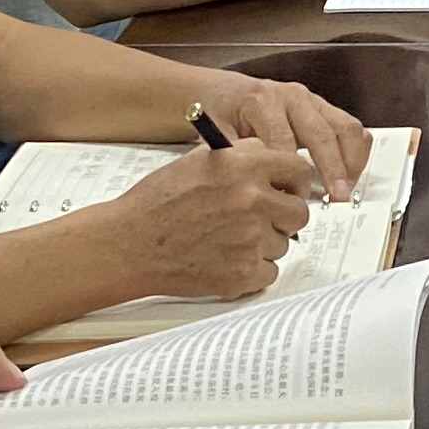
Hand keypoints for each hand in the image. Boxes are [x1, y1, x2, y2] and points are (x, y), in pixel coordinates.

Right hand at [81, 143, 306, 302]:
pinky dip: (251, 271)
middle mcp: (251, 200)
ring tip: (227, 240)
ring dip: (263, 246)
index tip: (290, 191)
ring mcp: (249, 238)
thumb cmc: (157, 203)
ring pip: (283, 245)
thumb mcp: (200, 160)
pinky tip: (225, 260)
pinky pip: (268, 273)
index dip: (295, 184)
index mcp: (244, 166)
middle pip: (299, 213)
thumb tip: (275, 160)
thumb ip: (243, 155)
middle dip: (283, 218)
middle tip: (261, 221)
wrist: (129, 243)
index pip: (299, 170)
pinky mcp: (242, 272)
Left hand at [206, 71, 369, 196]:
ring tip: (345, 190)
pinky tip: (347, 176)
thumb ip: (236, 158)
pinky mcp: (326, 109)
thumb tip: (257, 192)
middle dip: (332, 169)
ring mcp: (314, 101)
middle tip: (336, 198)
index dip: (290, 174)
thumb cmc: (222, 114)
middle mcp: (293, 97)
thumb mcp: (217, 134)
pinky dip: (356, 153)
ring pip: (346, 128)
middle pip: (322, 134)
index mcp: (263, 101)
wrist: (227, 93)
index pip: (285, 140)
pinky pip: (352, 128)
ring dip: (351, 162)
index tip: (292, 199)